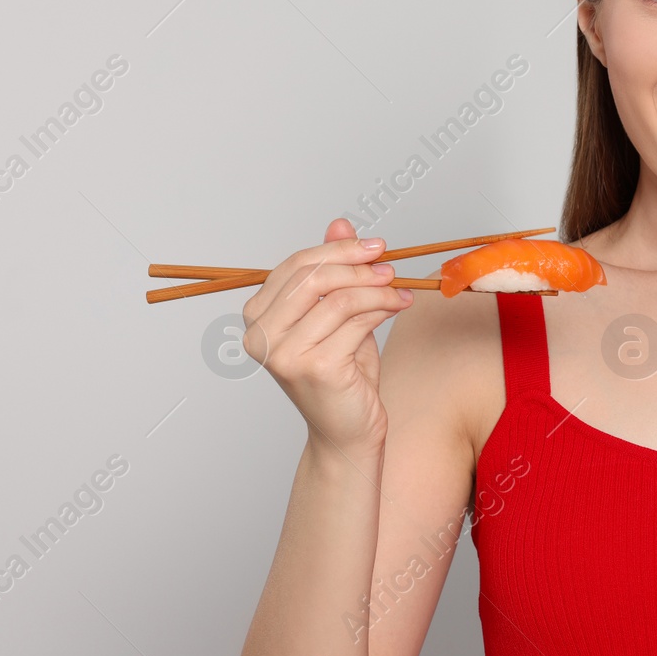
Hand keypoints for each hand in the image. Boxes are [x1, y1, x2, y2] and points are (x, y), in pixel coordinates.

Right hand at [241, 218, 413, 460]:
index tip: (374, 246)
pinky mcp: (314, 367)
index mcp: (258, 317)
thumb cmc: (341, 374)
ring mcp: (284, 354)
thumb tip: (339, 224)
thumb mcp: (336, 314)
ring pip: (338, 298)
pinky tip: (397, 307)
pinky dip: (382, 308)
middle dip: (357, 265)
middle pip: (312, 277)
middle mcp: (261, 335)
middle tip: (389, 265)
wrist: (347, 432)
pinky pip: (355, 321)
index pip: (295, 266)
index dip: (338, 250)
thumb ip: (333, 270)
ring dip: (376, 289)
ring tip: (398, 290)